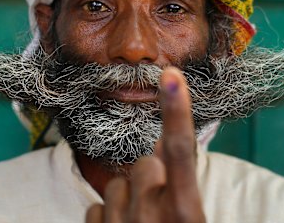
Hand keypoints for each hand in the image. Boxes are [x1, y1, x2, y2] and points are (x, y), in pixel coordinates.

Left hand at [85, 67, 205, 222]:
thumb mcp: (186, 215)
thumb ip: (179, 180)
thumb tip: (165, 139)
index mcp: (186, 213)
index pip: (181, 151)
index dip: (177, 110)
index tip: (171, 75)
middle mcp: (154, 216)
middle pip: (145, 164)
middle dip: (150, 177)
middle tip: (158, 209)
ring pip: (117, 185)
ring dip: (127, 199)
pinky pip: (96, 208)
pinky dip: (107, 217)